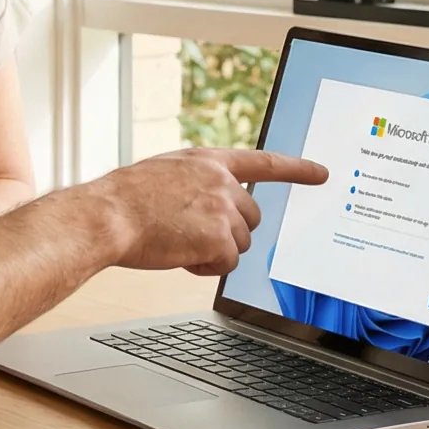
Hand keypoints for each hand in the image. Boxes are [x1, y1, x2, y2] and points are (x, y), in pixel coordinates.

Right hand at [92, 148, 325, 276]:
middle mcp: (221, 180)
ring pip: (240, 244)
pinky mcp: (219, 236)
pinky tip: (180, 256)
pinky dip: (205, 267)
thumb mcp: (165, 174)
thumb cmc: (125, 201)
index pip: (263, 162)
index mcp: (208, 161)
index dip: (296, 169)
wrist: (107, 216)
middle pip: (252, 218)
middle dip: (229, 233)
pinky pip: (227, 263)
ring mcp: (222, 207)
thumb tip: (211, 209)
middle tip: (192, 235)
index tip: (321, 173)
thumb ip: (196, 183)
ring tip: (176, 241)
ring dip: (214, 251)